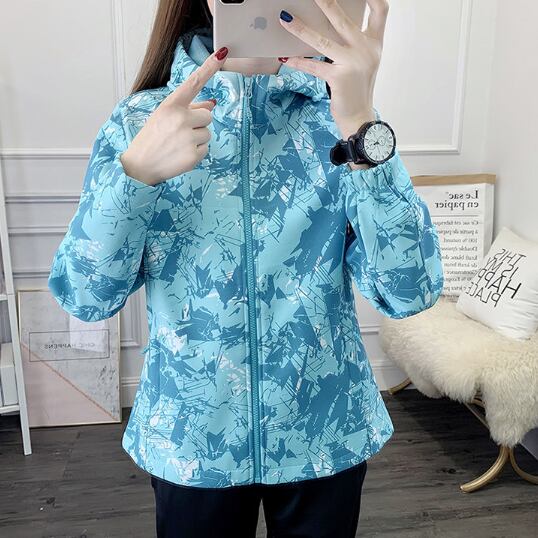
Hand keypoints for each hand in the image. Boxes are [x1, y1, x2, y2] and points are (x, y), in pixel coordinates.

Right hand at [120, 47, 228, 185]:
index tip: (222, 54)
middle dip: (198, 122)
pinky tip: (181, 154)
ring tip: (178, 144)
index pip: (194, 82)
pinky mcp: (194, 155)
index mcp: (171, 105)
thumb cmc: (151, 138)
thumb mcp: (164, 117)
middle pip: (208, 115)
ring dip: (197, 138)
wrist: (140, 165)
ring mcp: (188, 137)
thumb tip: (212, 104)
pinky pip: (205, 148)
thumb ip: (188, 108)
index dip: (209, 67)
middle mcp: (180, 118)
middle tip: (180, 132)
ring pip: (207, 132)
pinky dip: (196, 152)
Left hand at [278, 0, 388, 139]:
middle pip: (343, 20)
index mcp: (375, 44)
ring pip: (322, 41)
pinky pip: (313, 66)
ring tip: (286, 19)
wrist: (360, 118)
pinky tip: (285, 58)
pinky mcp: (338, 78)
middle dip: (327, 3)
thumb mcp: (362, 63)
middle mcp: (366, 51)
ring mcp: (353, 64)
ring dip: (301, 29)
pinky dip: (297, 62)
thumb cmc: (357, 90)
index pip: (380, 11)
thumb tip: (328, 25)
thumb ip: (353, 43)